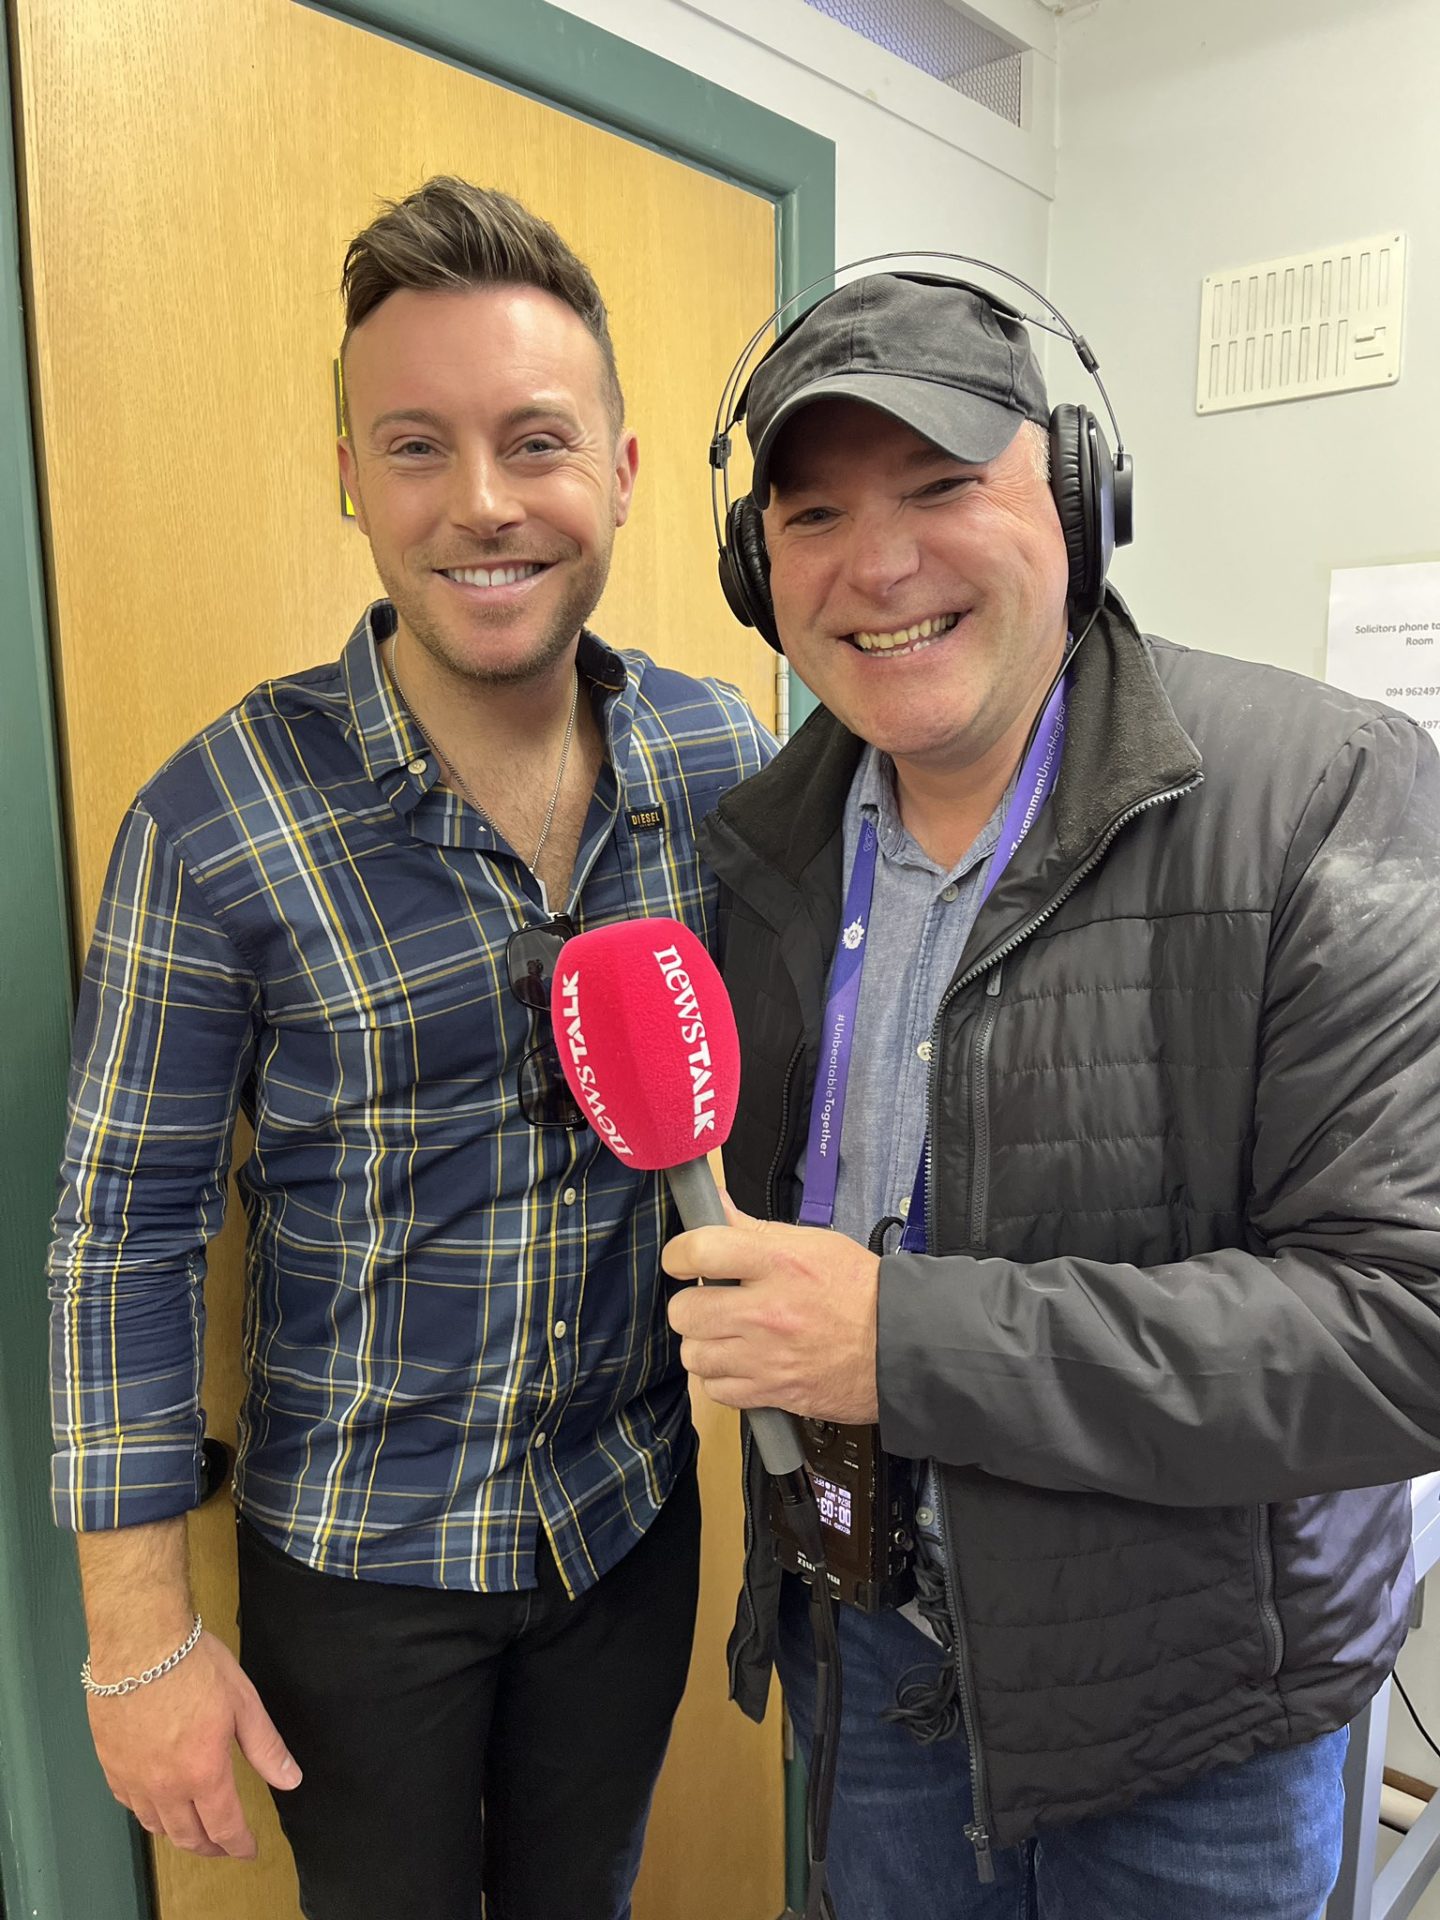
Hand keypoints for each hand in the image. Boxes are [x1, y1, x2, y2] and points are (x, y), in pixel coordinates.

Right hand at [87, 1629, 300, 1857]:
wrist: (139, 1642)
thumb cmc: (193, 1665)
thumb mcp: (243, 1702)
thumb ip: (266, 1747)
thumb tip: (290, 1780)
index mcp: (204, 1773)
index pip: (225, 1827)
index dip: (239, 1844)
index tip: (249, 1850)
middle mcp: (166, 1786)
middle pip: (189, 1835)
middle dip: (211, 1847)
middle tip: (224, 1846)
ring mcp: (133, 1778)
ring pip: (156, 1826)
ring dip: (179, 1835)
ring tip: (194, 1831)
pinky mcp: (111, 1764)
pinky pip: (129, 1804)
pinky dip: (148, 1814)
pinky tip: (157, 1805)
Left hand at [663, 1196, 880, 1423]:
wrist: (901, 1346)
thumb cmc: (860, 1291)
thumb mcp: (813, 1244)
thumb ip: (754, 1229)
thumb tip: (715, 1205)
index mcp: (778, 1263)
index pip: (699, 1250)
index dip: (678, 1254)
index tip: (681, 1259)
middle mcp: (767, 1311)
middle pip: (685, 1310)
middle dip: (692, 1305)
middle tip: (711, 1302)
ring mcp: (766, 1358)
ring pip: (693, 1354)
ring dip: (705, 1344)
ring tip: (727, 1335)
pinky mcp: (772, 1393)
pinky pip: (716, 1390)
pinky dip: (722, 1379)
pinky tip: (742, 1364)